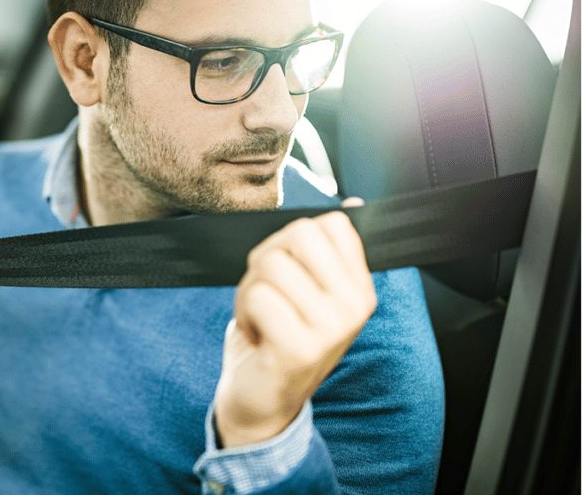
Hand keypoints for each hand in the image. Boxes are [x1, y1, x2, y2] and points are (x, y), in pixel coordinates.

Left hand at [213, 198, 375, 446]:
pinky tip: (258, 337)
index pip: (330, 223)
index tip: (289, 278)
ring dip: (249, 290)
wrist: (261, 401)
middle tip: (268, 297)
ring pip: (270, 263)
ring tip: (263, 319)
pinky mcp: (300, 347)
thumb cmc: (278, 337)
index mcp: (361, 288)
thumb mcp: (309, 291)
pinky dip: (244, 313)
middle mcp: (354, 307)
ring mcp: (331, 328)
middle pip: (298, 233)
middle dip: (266, 260)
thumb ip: (325, 250)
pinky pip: (257, 295)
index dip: (290, 242)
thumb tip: (352, 205)